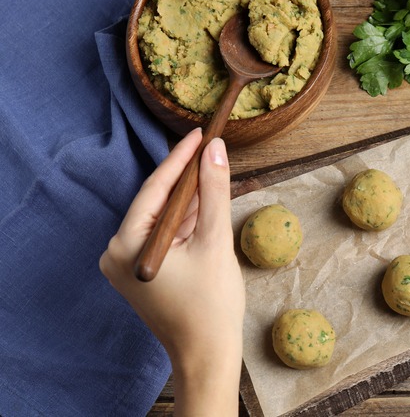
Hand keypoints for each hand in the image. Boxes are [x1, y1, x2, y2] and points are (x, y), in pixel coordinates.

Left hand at [99, 128, 243, 414]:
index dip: (180, 158)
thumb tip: (216, 149)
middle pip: (157, 203)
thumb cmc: (211, 304)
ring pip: (162, 220)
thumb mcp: (215, 240)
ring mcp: (126, 265)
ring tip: (214, 175)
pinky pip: (162, 238)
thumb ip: (214, 191)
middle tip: (211, 150)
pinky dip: (184, 224)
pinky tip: (205, 208)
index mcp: (127, 244)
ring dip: (188, 202)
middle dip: (187, 179)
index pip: (155, 188)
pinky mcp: (140, 273)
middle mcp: (116, 252)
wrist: (206, 353)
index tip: (201, 133)